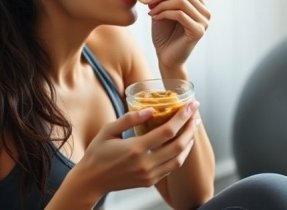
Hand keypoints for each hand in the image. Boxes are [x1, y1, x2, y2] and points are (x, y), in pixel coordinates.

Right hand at [77, 101, 200, 194]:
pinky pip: (171, 168)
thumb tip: (151, 109)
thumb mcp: (108, 130)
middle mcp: (145, 164)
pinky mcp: (150, 181)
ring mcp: (149, 175)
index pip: (167, 131)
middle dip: (190, 127)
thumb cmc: (97, 153)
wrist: (91, 180)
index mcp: (135, 149)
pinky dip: (180, 154)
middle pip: (179, 145)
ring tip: (191, 127)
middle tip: (195, 113)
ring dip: (188, 142)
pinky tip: (181, 143)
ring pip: (179, 159)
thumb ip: (129, 119)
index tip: (191, 105)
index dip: (182, 116)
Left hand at [147, 0, 210, 69]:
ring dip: (162, 4)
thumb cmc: (164, 34)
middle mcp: (205, 11)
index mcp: (199, 4)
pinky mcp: (198, 31)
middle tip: (148, 1)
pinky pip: (180, 14)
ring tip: (150, 12)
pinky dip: (164, 13)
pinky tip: (155, 18)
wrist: (165, 57)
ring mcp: (204, 22)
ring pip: (181, 1)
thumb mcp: (162, 10)